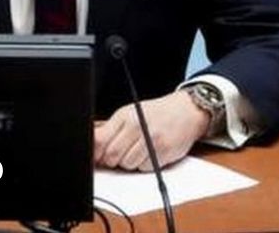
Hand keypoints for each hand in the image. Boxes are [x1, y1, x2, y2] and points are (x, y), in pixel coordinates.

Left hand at [94, 90, 210, 171]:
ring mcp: (152, 139)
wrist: (186, 111)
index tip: (97, 157)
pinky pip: (145, 168)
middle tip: (123, 151)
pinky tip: (151, 152)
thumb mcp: (130, 114)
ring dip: (131, 162)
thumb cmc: (155, 114)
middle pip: (112, 156)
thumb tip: (92, 150)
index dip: (95, 153)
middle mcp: (138, 126)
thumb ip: (110, 130)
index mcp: (125, 116)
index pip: (100, 140)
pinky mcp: (164, 151)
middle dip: (114, 159)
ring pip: (128, 165)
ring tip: (140, 149)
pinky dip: (145, 164)